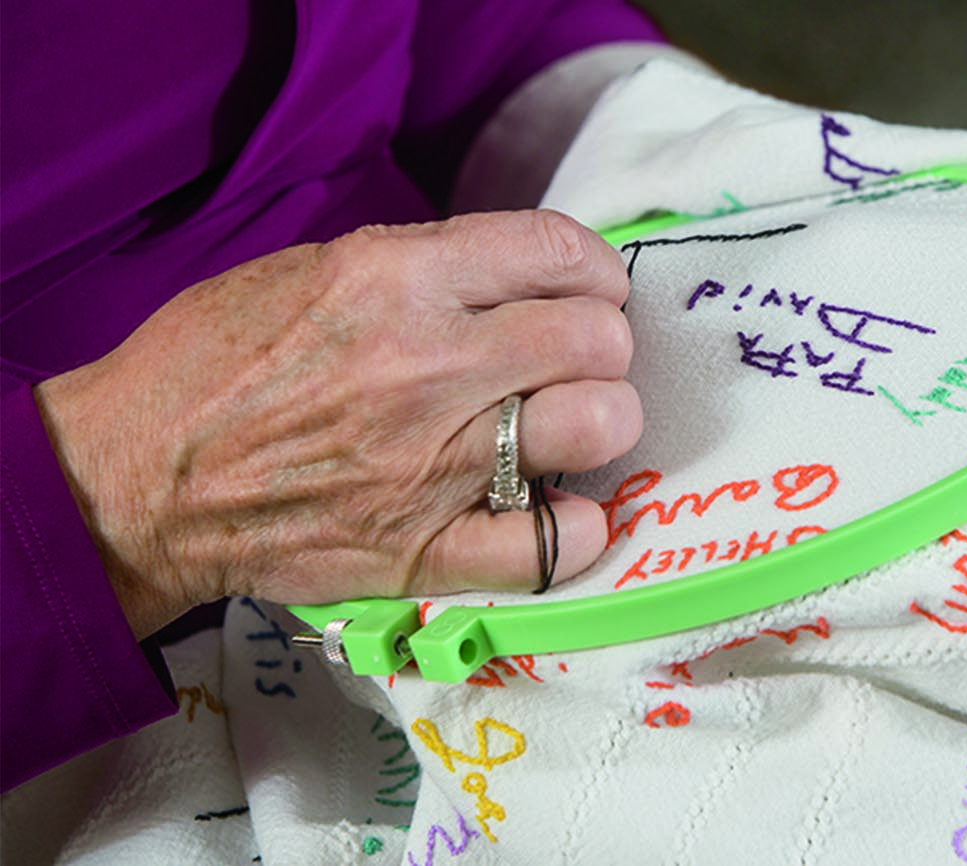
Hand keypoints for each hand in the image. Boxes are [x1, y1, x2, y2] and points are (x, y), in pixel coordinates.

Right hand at [34, 211, 641, 638]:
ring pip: (596, 425)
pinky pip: (553, 546)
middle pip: (595, 341)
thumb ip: (429, 270)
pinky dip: (575, 531)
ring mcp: (431, 464)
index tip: (590, 293)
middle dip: (601, 346)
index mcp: (395, 280)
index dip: (595, 273)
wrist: (135, 479)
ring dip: (598, 423)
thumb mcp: (315, 269)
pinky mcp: (423, 551)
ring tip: (567, 429)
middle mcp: (426, 366)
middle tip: (573, 364)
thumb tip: (528, 280)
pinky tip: (558, 512)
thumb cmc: (215, 364)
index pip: (560, 253)